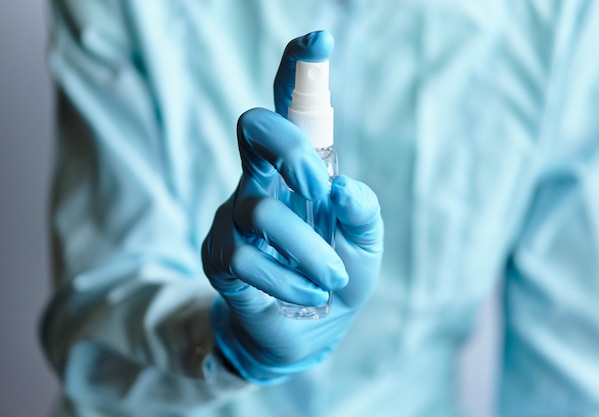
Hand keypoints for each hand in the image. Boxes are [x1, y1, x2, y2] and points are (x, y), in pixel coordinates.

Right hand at [201, 31, 383, 383]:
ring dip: (307, 249)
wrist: (304, 332)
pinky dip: (289, 279)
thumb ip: (363, 214)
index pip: (291, 109)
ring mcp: (233, 218)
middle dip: (290, 148)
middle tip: (319, 187)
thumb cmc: (334, 277)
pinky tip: (308, 292)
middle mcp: (260, 182)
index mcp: (299, 171)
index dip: (299, 71)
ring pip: (260, 211)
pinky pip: (248, 260)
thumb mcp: (364, 248)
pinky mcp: (219, 258)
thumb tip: (343, 188)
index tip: (321, 38)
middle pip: (253, 128)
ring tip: (331, 279)